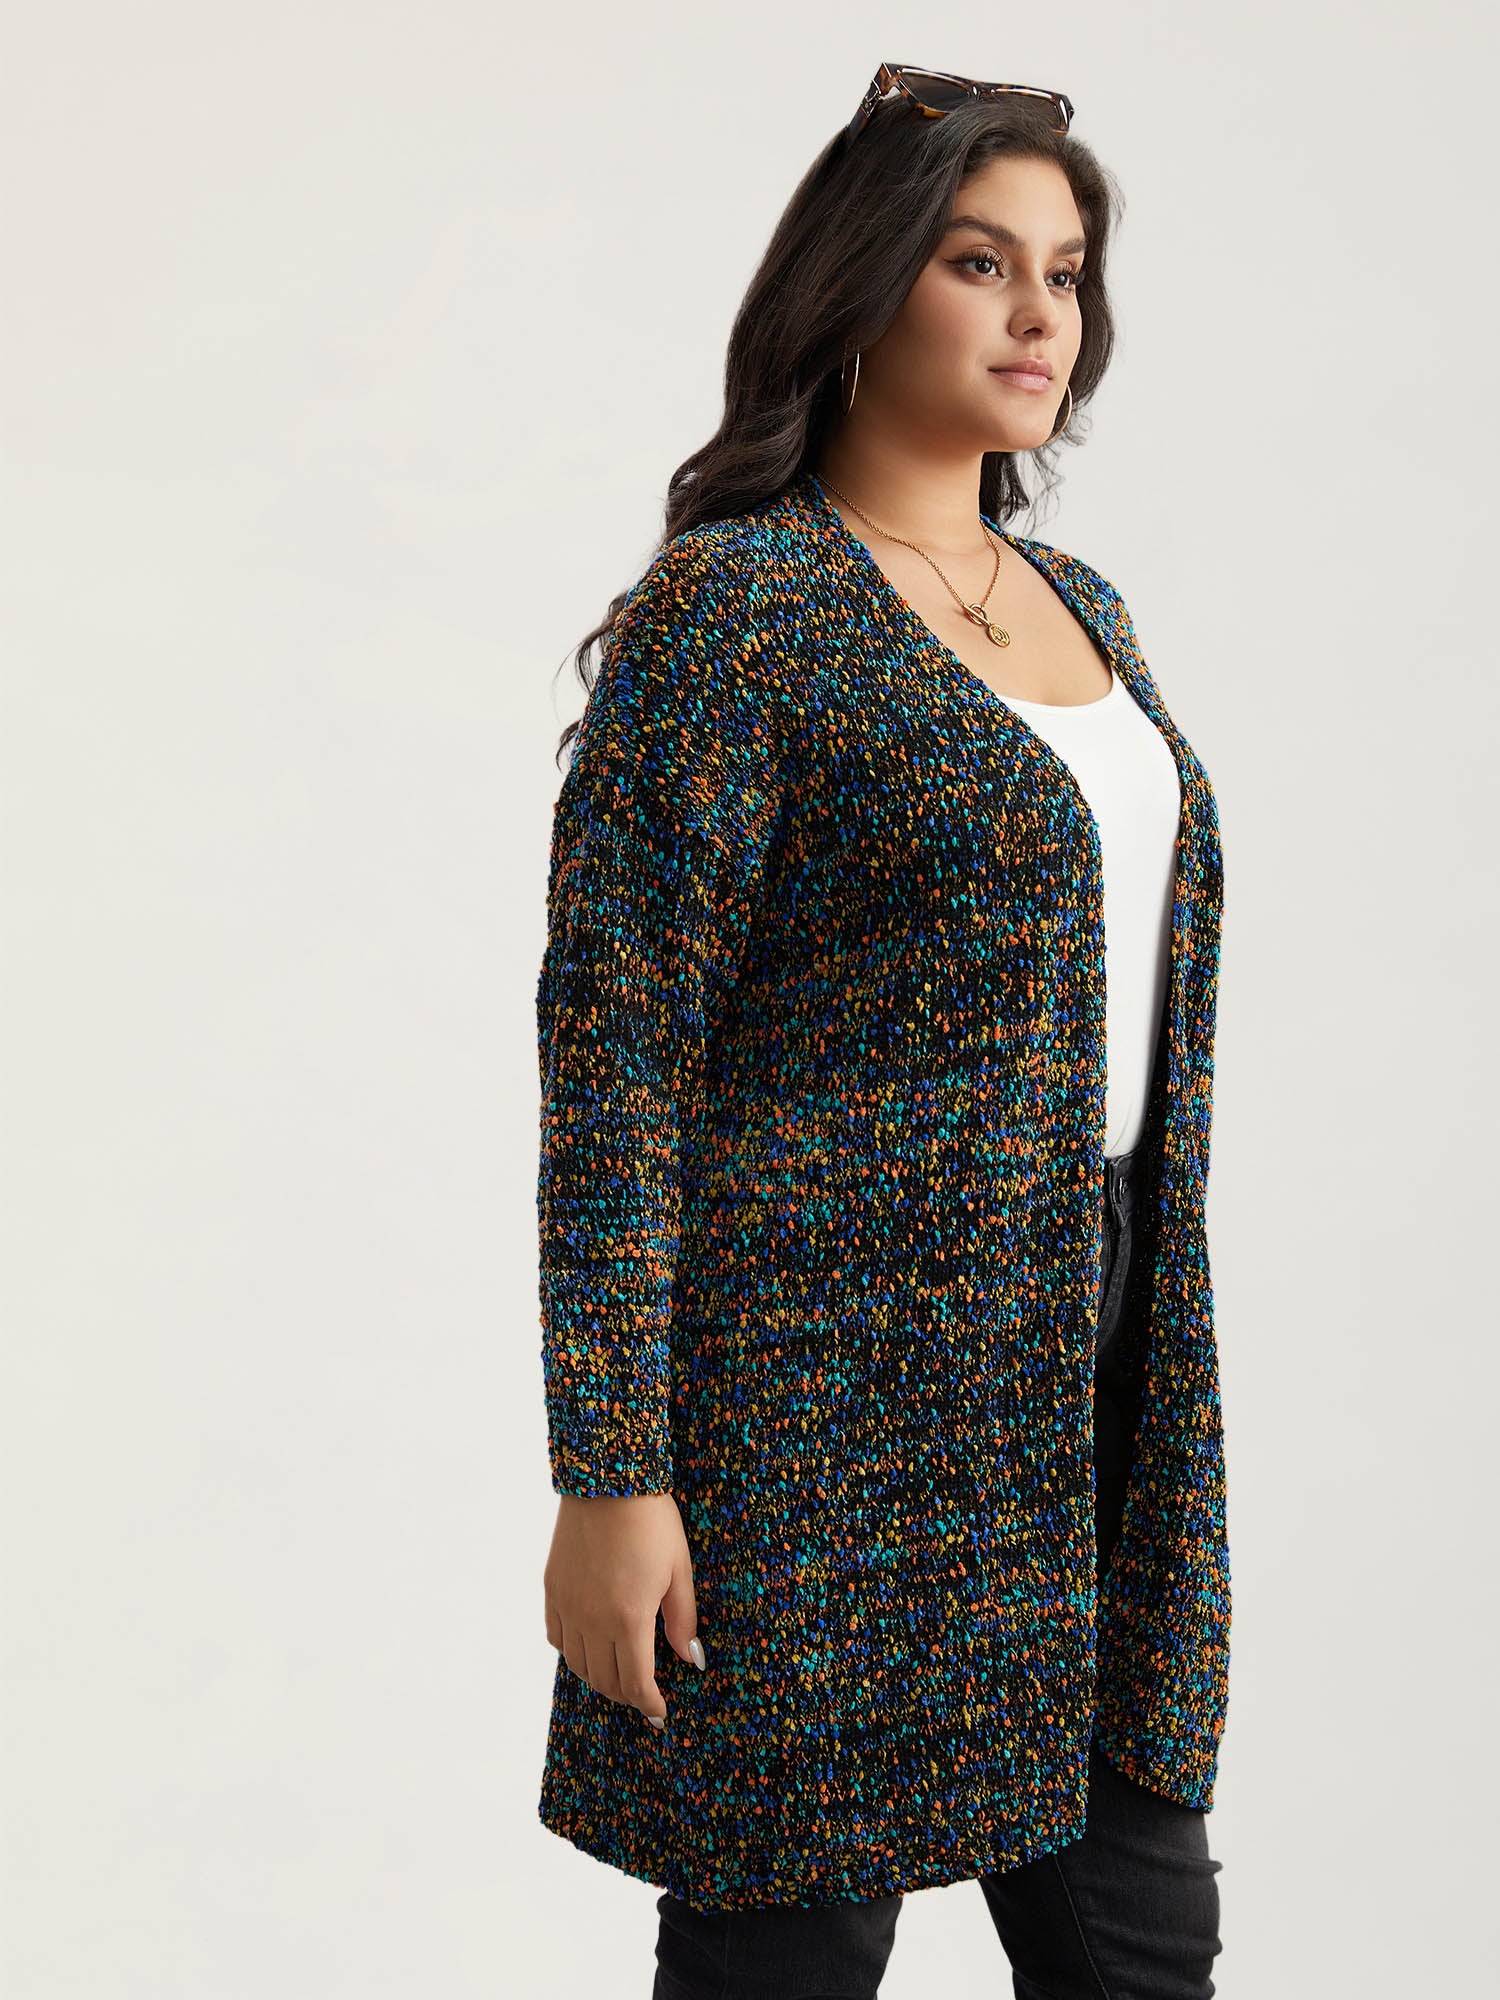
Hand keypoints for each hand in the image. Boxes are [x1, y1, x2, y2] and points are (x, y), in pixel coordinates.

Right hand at [543, 1492, 706, 1729]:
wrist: (607, 1479)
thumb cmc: (652, 1521)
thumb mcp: (679, 1570)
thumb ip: (682, 1620)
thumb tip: (690, 1659)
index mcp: (628, 1619)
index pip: (635, 1683)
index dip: (649, 1704)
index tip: (660, 1713)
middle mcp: (592, 1620)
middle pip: (605, 1680)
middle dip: (627, 1695)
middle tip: (643, 1694)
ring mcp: (568, 1605)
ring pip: (578, 1664)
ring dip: (599, 1678)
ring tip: (618, 1674)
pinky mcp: (552, 1589)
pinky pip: (557, 1637)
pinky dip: (572, 1651)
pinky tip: (588, 1646)